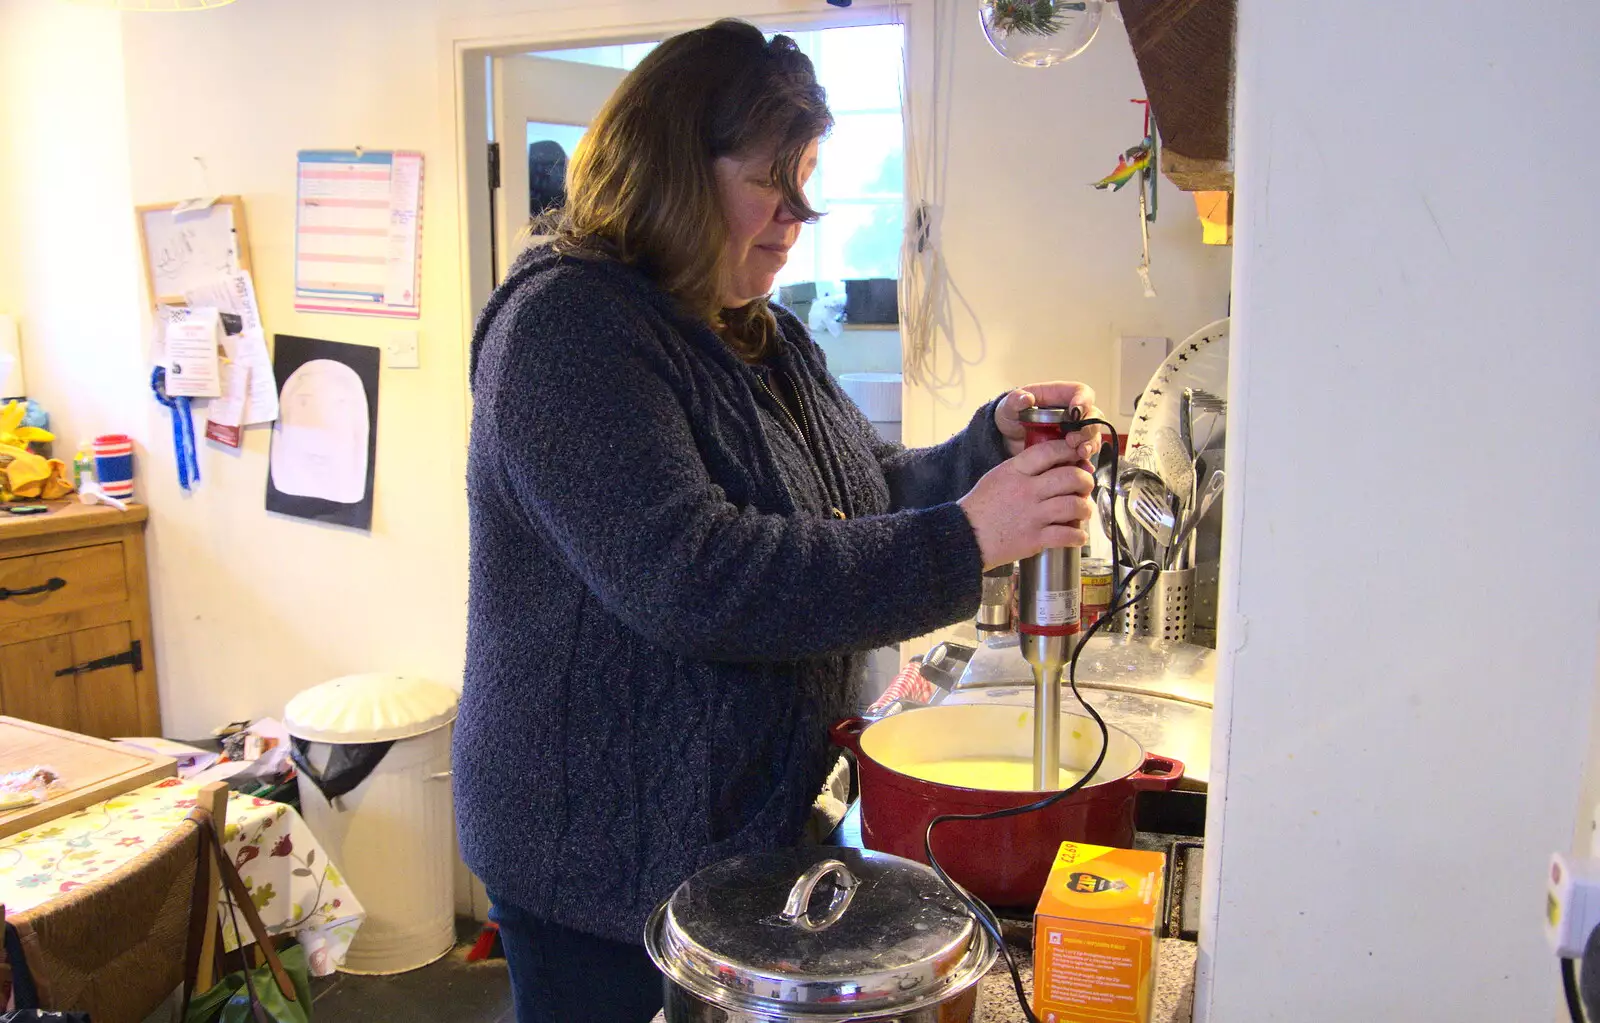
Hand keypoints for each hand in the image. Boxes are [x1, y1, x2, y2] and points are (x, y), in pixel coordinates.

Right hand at [957, 438, 1094, 569]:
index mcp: (1015, 471)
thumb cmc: (982, 507)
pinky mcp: (1034, 539)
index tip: (1078, 454)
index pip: (1050, 451)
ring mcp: (1032, 515)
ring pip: (1074, 505)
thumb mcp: (998, 476)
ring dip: (1085, 508)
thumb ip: (1024, 468)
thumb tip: (1057, 465)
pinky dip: (1078, 535)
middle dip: (1086, 480)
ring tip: (1083, 510)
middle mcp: (1026, 491)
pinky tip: (1078, 535)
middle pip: (1070, 477)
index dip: (1070, 450)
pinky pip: (1067, 534)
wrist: (965, 537)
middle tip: (1086, 485)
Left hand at [995, 383, 1102, 459]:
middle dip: (1087, 428)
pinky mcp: (1072, 450)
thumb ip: (1014, 401)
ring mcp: (1074, 431)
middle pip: (1093, 416)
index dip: (1083, 400)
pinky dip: (1086, 462)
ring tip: (1080, 453)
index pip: (1080, 392)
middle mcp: (1072, 413)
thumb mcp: (1008, 407)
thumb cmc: (1011, 416)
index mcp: (1059, 396)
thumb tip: (1027, 398)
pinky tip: (1082, 468)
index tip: (1076, 411)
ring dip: (1090, 444)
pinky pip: (1085, 455)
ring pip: (1093, 435)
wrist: (1007, 440)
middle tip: (1074, 440)